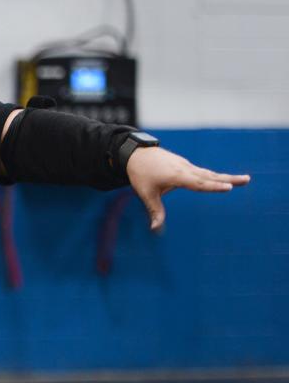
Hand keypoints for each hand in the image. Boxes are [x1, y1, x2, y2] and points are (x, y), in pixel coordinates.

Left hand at [127, 147, 249, 229]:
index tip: (229, 187)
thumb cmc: (140, 174)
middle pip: (210, 176)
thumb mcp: (145, 194)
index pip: (198, 183)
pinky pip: (202, 172)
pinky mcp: (184, 165)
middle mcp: (185, 169)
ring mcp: (186, 165)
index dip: (213, 186)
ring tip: (243, 179)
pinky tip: (222, 179)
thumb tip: (155, 229)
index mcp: (176, 176)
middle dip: (229, 178)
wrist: (135, 153)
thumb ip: (154, 211)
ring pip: (208, 173)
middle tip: (247, 180)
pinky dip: (214, 175)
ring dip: (225, 176)